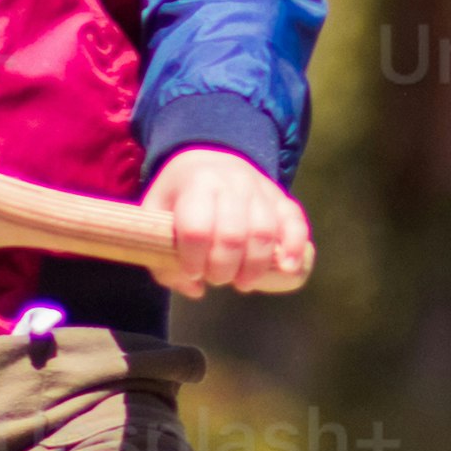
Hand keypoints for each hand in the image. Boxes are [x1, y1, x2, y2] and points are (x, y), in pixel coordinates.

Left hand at [139, 147, 315, 295]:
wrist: (209, 162)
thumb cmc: (179, 197)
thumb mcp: (155, 217)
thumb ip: (162, 257)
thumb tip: (195, 289)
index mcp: (196, 185)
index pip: (197, 229)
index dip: (194, 259)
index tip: (192, 271)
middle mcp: (231, 183)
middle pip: (233, 235)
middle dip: (224, 269)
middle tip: (217, 279)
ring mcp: (260, 189)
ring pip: (265, 232)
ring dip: (255, 267)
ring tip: (243, 282)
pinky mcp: (282, 199)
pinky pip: (295, 222)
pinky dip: (294, 247)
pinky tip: (287, 267)